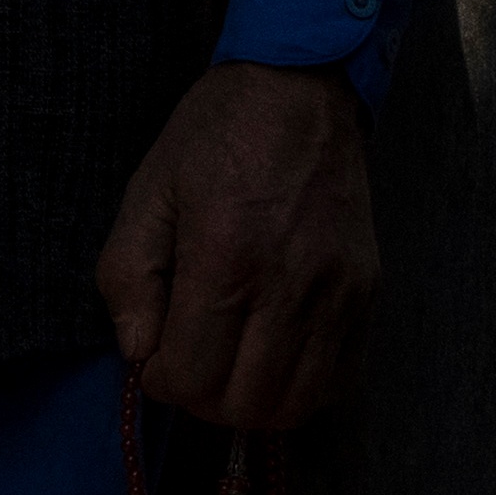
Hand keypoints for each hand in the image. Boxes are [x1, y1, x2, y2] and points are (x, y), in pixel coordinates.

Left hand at [96, 62, 378, 430]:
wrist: (300, 88)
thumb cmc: (216, 136)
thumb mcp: (147, 193)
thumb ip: (127, 278)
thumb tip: (138, 351)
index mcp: (226, 259)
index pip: (192, 378)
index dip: (162, 382)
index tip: (156, 354)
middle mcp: (289, 285)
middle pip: (247, 406)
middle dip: (205, 400)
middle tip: (191, 361)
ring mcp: (338, 293)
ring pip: (299, 405)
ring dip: (255, 402)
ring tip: (232, 363)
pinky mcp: (368, 291)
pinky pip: (343, 379)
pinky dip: (304, 388)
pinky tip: (276, 356)